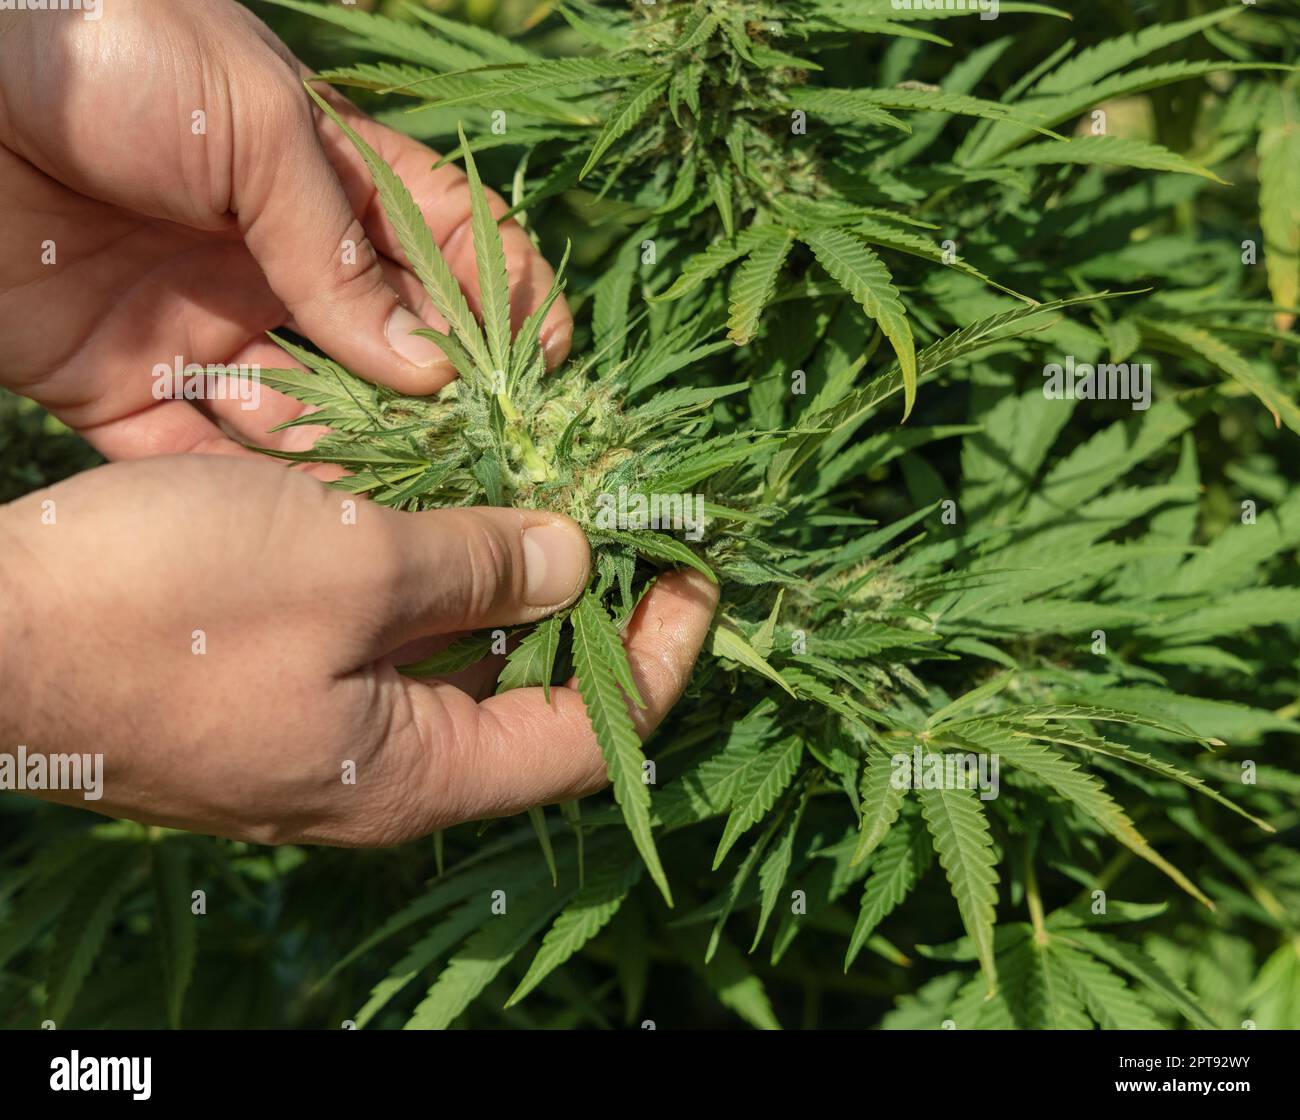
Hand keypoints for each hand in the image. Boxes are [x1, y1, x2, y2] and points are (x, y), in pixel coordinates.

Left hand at [0, 0, 571, 459]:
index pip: (442, 253)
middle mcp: (272, 267)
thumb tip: (432, 367)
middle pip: (380, 356)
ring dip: (347, 457)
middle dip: (432, 407)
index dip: (501, 306)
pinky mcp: (117, 383)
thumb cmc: (111, 51)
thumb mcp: (253, 122)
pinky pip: (195, 454)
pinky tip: (296, 519)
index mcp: (320, 184)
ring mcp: (199, 328)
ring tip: (396, 498)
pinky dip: (242, 489)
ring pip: (301, 419)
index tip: (544, 369)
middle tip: (479, 462)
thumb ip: (343, 246)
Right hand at [0, 457, 717, 844]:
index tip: (694, 567)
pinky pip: (381, 628)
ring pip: (452, 650)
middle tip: (615, 503)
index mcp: (417, 772)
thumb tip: (574, 556)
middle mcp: (381, 767)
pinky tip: (432, 488)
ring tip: (535, 478)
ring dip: (497, 568)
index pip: (593, 731)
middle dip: (584, 597)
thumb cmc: (161, 605)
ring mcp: (324, 725)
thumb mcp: (346, 567)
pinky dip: (422, 564)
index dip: (659, 650)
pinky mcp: (275, 679)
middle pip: (528, 690)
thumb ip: (477, 566)